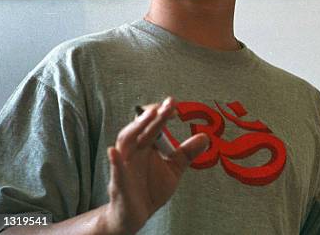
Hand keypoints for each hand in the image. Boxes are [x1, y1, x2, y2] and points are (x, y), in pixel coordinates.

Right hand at [103, 97, 209, 233]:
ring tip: (148, 114)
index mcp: (145, 146)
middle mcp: (132, 152)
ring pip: (125, 143)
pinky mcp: (119, 185)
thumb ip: (187, 153)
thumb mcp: (173, 169)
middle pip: (140, 129)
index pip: (151, 125)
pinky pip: (116, 172)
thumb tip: (205, 137)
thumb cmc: (151, 189)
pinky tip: (113, 151)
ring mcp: (123, 167)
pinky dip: (115, 162)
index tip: (174, 104)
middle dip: (152, 115)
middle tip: (167, 104)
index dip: (161, 114)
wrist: (136, 215)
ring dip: (136, 127)